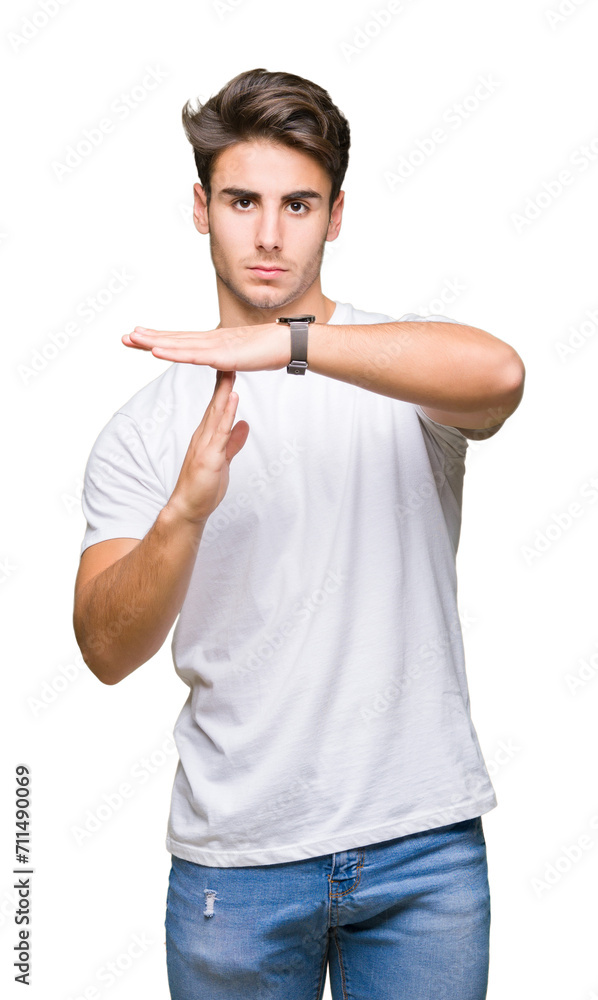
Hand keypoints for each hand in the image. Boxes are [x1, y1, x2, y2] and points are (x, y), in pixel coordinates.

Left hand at [122, 321, 288, 371]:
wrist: (286, 344)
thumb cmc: (267, 349)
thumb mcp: (239, 355)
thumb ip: (226, 358)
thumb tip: (220, 361)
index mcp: (212, 342)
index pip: (180, 340)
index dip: (158, 338)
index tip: (138, 336)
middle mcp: (209, 340)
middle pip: (173, 339)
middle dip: (148, 338)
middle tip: (125, 337)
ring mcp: (214, 346)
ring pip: (178, 344)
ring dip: (154, 341)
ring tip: (133, 338)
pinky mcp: (221, 355)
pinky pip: (192, 355)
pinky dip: (173, 353)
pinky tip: (157, 351)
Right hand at [166, 370, 249, 525]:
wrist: (188, 509)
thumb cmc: (203, 488)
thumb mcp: (224, 460)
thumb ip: (233, 442)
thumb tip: (243, 425)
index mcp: (207, 436)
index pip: (217, 407)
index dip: (223, 387)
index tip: (230, 367)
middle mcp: (203, 436)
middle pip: (215, 403)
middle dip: (222, 380)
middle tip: (228, 356)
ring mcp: (205, 445)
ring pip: (217, 413)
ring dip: (224, 390)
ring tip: (230, 370)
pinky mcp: (209, 456)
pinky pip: (220, 431)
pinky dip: (227, 413)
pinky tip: (232, 398)